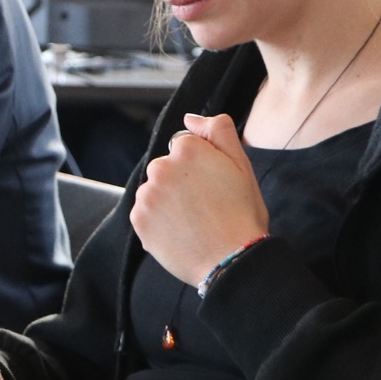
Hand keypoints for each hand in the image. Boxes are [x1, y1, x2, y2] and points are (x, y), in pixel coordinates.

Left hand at [130, 113, 267, 285]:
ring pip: (155, 191)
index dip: (202, 167)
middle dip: (181, 182)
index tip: (214, 186)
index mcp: (186, 149)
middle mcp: (160, 167)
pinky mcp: (138, 220)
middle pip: (167, 168)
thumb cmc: (242, 214)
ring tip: (194, 222)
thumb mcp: (241, 164)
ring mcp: (147, 195)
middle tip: (205, 206)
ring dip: (168, 202)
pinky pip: (146, 214)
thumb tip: (189, 117)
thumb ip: (217, 130)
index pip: (185, 148)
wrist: (233, 261)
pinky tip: (181, 232)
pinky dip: (159, 222)